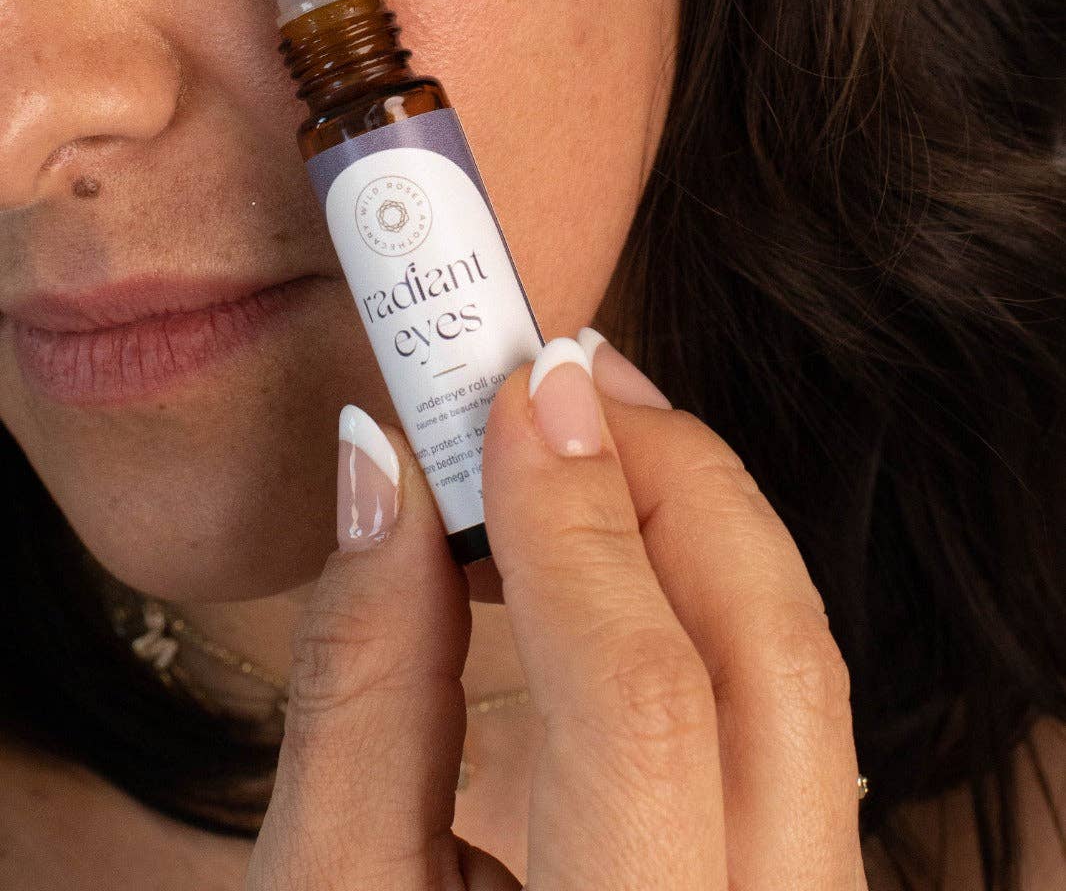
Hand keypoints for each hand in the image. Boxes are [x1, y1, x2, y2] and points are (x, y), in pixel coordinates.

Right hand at [247, 333, 867, 889]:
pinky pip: (795, 703)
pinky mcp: (805, 880)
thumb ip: (357, 682)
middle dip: (669, 479)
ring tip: (590, 429)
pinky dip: (715, 590)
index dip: (572, 518)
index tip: (506, 390)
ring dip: (701, 518)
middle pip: (773, 660)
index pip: (643, 703)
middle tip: (559, 379)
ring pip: (805, 671)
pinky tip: (626, 536)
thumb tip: (379, 467)